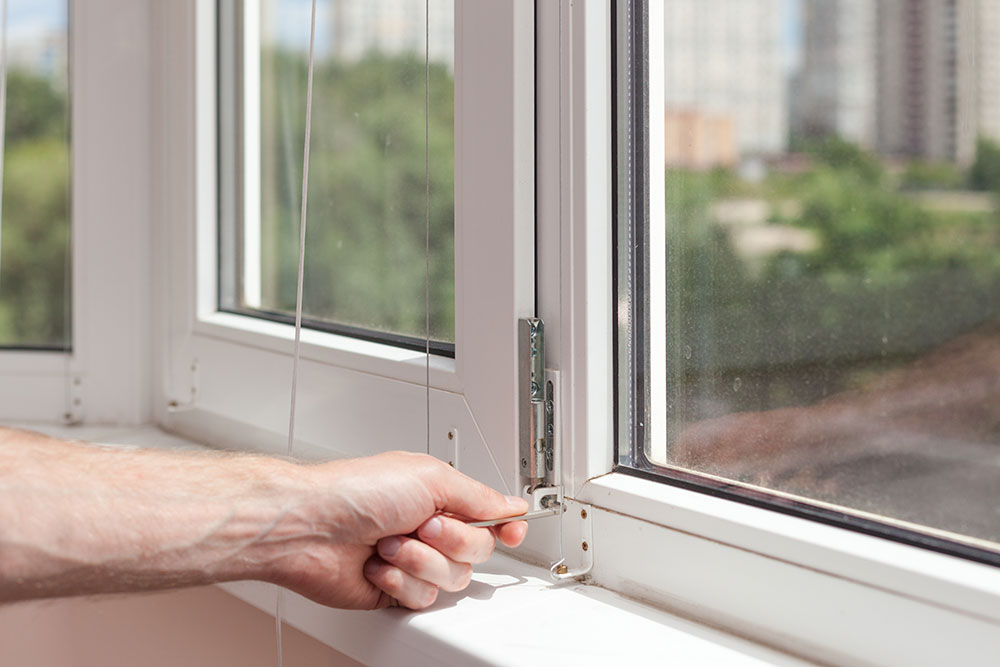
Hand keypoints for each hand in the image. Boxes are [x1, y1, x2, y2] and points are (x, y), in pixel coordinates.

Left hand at [267, 451, 528, 609]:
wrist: (309, 528)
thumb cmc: (355, 491)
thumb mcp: (431, 478)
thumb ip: (478, 497)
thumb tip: (510, 504)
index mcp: (438, 496)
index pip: (488, 516)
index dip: (505, 526)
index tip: (512, 530)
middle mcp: (427, 529)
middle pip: (477, 551)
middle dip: (450, 541)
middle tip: (422, 526)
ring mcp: (411, 561)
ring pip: (450, 578)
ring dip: (419, 561)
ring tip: (389, 545)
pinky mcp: (394, 590)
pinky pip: (422, 598)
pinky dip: (399, 582)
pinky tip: (377, 566)